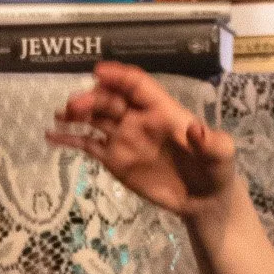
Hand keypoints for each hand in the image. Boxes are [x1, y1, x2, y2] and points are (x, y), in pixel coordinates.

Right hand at [45, 62, 236, 217]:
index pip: (137, 85)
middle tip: (74, 106)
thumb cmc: (215, 170)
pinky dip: (69, 139)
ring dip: (77, 113)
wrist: (205, 200)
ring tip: (60, 116)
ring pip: (95, 118)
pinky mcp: (114, 159)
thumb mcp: (221, 155)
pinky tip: (51, 136)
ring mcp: (124, 138)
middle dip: (91, 98)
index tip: (98, 72)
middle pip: (110, 100)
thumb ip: (211, 142)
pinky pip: (88, 144)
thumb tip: (196, 129)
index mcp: (162, 110)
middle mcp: (138, 119)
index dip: (118, 76)